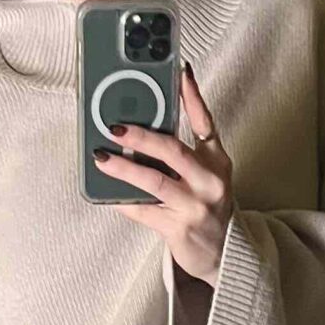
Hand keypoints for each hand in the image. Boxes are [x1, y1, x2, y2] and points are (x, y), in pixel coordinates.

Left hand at [91, 63, 234, 283]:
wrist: (224, 254)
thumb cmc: (209, 206)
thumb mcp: (208, 173)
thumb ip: (185, 149)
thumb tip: (146, 121)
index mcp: (217, 161)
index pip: (205, 121)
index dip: (191, 95)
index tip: (177, 71)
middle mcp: (209, 181)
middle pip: (173, 150)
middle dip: (141, 135)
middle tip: (114, 127)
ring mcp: (195, 206)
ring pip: (154, 181)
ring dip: (123, 168)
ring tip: (101, 157)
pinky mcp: (178, 229)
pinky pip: (143, 210)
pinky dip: (121, 200)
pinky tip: (104, 192)